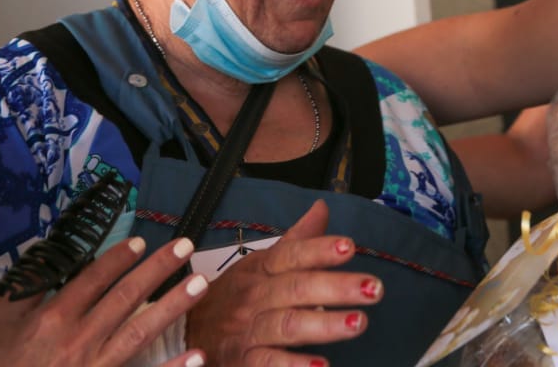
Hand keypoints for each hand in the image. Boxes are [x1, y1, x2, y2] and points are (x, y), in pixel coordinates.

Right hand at [0, 236, 208, 366]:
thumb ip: (26, 290)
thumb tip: (52, 258)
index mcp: (52, 317)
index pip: (93, 279)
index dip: (118, 258)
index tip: (141, 241)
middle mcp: (79, 338)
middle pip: (125, 297)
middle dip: (157, 269)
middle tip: (186, 246)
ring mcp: (95, 366)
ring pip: (140, 331)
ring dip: (173, 306)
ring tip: (200, 284)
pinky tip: (198, 355)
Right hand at [186, 199, 382, 365]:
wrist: (184, 333)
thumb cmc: (233, 297)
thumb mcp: (259, 264)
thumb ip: (296, 240)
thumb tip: (322, 207)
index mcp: (261, 269)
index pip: (292, 255)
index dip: (319, 250)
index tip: (349, 246)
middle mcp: (256, 296)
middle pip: (297, 288)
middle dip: (336, 288)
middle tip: (373, 287)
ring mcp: (249, 329)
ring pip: (287, 325)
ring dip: (323, 325)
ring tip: (358, 323)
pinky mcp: (242, 361)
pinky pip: (267, 363)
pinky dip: (292, 366)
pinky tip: (320, 366)